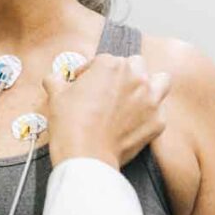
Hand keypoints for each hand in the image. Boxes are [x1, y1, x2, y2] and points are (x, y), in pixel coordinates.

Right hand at [43, 55, 170, 168]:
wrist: (86, 154)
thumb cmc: (71, 123)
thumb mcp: (56, 95)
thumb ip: (56, 80)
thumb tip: (54, 78)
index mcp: (111, 65)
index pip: (103, 60)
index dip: (90, 72)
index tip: (84, 83)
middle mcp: (135, 77)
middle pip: (135, 64)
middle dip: (122, 74)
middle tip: (109, 88)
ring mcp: (151, 99)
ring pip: (160, 80)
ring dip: (149, 85)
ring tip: (134, 96)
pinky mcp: (157, 121)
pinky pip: (160, 110)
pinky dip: (149, 113)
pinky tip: (135, 120)